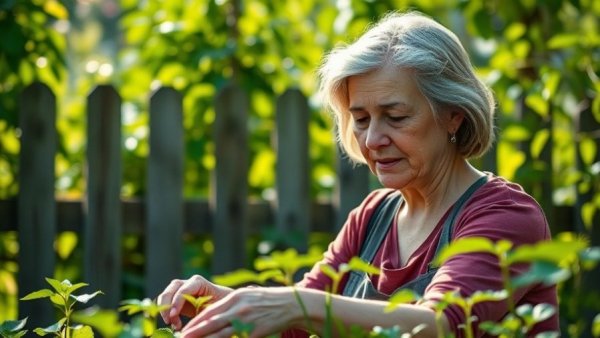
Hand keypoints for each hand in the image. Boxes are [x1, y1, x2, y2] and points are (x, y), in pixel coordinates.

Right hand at [157, 275, 231, 329]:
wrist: (223, 305)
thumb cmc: (221, 305)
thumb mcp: (215, 309)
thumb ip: (203, 313)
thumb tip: (194, 325)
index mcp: (199, 282)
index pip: (184, 289)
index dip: (177, 302)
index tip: (173, 316)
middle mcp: (188, 283)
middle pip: (171, 289)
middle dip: (167, 305)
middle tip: (169, 321)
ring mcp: (181, 289)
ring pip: (165, 295)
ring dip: (165, 310)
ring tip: (173, 324)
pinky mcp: (177, 298)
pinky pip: (166, 303)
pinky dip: (166, 313)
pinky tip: (175, 324)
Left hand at [180, 286, 299, 337]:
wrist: (289, 304)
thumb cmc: (267, 300)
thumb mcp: (247, 296)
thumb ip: (231, 304)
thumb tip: (213, 313)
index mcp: (234, 298)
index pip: (210, 312)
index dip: (196, 323)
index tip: (184, 331)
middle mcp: (238, 308)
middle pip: (211, 323)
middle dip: (194, 333)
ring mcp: (246, 321)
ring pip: (220, 334)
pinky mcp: (254, 333)